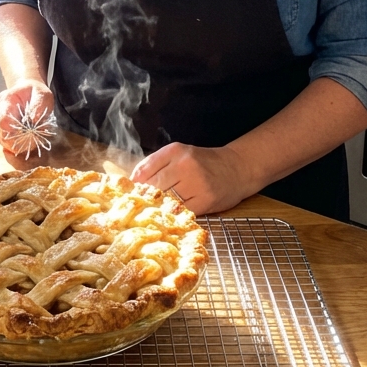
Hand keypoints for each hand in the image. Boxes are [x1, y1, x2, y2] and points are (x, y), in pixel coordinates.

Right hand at [0, 79, 55, 154]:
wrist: (25, 91)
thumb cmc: (34, 93)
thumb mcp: (42, 95)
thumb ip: (39, 107)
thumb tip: (34, 121)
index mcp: (5, 100)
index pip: (4, 122)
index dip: (16, 133)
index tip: (29, 135)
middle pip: (2, 135)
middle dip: (19, 140)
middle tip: (33, 137)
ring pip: (2, 140)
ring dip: (16, 142)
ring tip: (28, 134)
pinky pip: (2, 142)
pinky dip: (13, 143)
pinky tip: (22, 136)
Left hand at [131, 142, 250, 214]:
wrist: (237, 168)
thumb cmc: (204, 162)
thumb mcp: (179, 154)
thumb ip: (155, 164)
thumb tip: (132, 182)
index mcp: (174, 151)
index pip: (144, 171)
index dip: (134, 187)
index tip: (129, 195)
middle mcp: (185, 164)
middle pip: (154, 187)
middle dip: (145, 199)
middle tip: (139, 209)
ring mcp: (196, 183)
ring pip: (167, 200)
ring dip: (159, 208)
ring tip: (154, 212)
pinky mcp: (205, 200)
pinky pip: (182, 211)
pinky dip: (175, 214)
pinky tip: (172, 215)